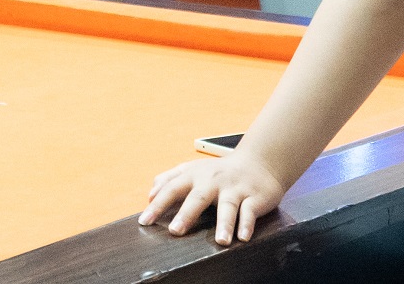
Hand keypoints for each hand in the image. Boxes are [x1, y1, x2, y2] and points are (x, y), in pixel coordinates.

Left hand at [138, 151, 286, 245]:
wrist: (259, 162)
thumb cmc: (220, 171)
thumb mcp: (193, 169)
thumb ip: (170, 179)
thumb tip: (150, 194)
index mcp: (195, 175)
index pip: (172, 189)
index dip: (158, 205)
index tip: (144, 221)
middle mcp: (213, 181)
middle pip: (198, 197)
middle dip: (186, 214)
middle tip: (175, 231)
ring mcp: (234, 189)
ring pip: (228, 206)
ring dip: (224, 223)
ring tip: (220, 241)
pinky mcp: (254, 198)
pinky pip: (250, 211)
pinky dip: (247, 224)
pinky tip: (243, 237)